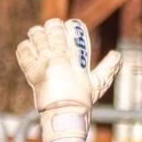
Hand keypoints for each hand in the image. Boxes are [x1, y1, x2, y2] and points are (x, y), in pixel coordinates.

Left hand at [15, 19, 120, 141]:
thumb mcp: (98, 83)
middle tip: (54, 32)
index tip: (70, 28)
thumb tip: (118, 55)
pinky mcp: (31, 71)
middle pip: (52, 28)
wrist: (64, 116)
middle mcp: (58, 57)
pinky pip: (24, 50)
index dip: (69, 26)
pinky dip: (26, 47)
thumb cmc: (82, 101)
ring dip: (39, 34)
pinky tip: (31, 49)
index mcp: (74, 57)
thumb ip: (108, 68)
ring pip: (36, 36)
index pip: (70, 29)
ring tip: (41, 38)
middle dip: (53, 27)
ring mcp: (43, 63)